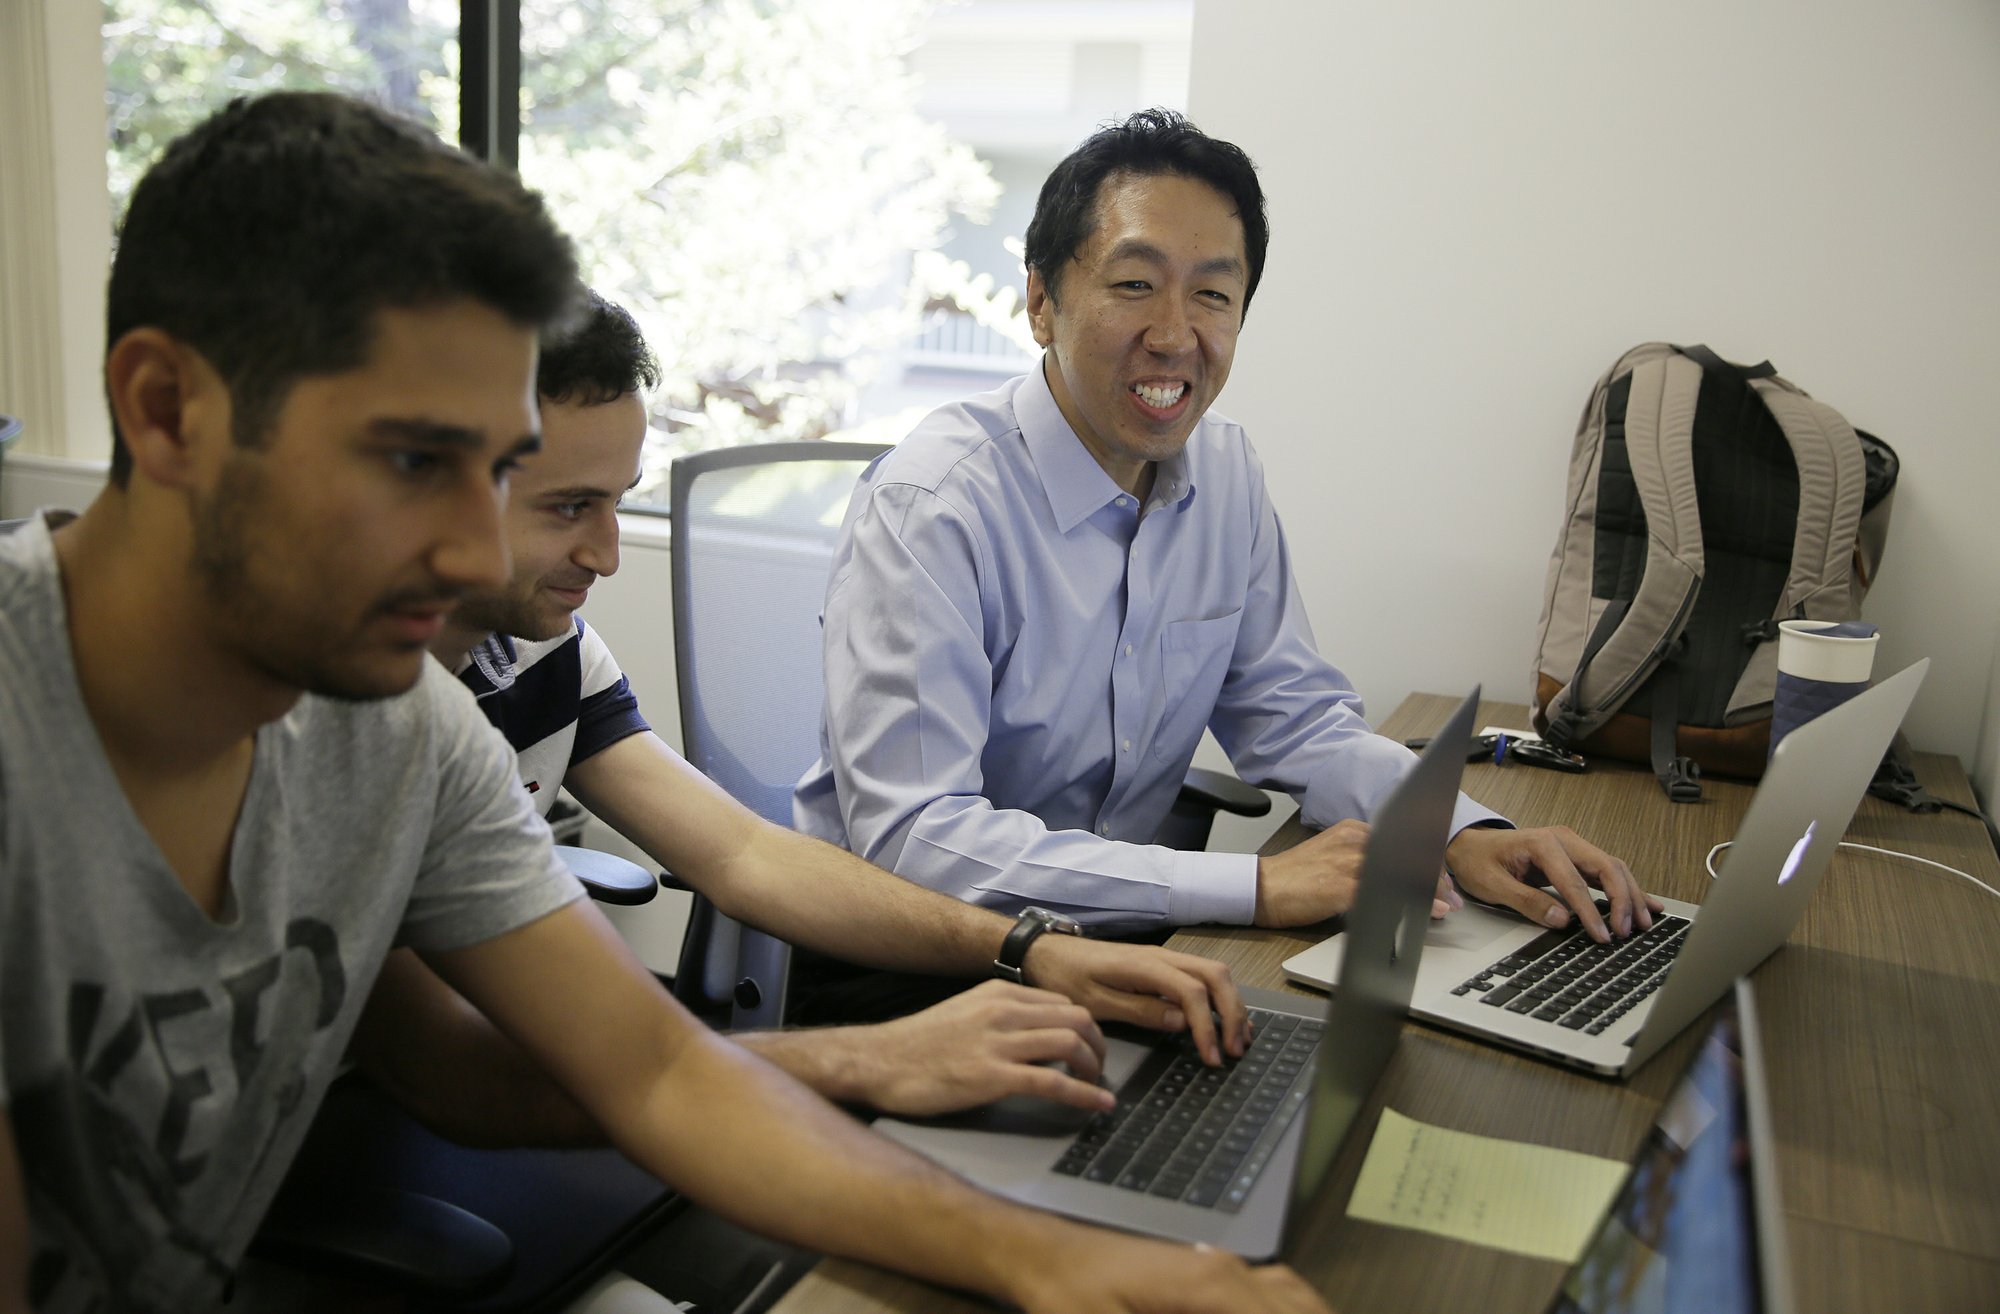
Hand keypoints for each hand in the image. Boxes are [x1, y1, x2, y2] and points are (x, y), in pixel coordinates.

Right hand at [853, 980, 1113, 1116]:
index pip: (1062, 1002)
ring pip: (1070, 1044)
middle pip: (1076, 1018)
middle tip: (1100, 1067)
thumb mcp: (963, 1014)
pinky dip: (1084, 1094)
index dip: (1085, 1027)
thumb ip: (998, 1017)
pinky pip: (1054, 1082)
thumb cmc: (916, 1045)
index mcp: (996, 994)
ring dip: (1094, 1068)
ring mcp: (997, 1042)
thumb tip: (1032, 1033)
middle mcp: (1001, 1011)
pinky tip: (1098, 1105)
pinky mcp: (992, 1076)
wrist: (878, 1063)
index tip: (1090, 1047)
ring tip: (1098, 1086)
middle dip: (1098, 1044)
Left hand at [1015, 1232, 1331, 1313]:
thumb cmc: (1071, 1296)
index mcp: (1214, 1287)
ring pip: (1290, 1293)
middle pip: (1296, 1304)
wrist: (1042, 1254)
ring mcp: (1218, 1263)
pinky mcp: (1204, 1269)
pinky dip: (1285, 1308)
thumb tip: (1231, 1312)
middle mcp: (1227, 1268)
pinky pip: (1266, 1286)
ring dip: (1301, 1312)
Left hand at [1023, 935, 1250, 1063]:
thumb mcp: (1094, 1002)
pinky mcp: (1160, 966)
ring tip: (1238, 1039)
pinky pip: (1201, 976)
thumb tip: (1181, 1020)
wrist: (1045, 952)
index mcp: (1144, 965)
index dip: (1208, 1026)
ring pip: (1213, 973)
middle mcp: (1160, 956)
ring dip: (1231, 1004)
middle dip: (1232, 1013)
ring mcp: (1163, 959)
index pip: (1192, 992)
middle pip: (1215, 976)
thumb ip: (1139, 1010)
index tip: (1212, 1056)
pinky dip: (1219, 998)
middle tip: (1235, 1050)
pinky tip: (1222, 1020)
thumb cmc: (1064, 976)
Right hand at [1253, 819, 1456, 928]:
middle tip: (1451, 899)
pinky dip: (1408, 905)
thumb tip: (1400, 879)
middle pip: (1408, 855)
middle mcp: (1354, 840)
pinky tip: (1423, 914)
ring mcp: (1348, 862)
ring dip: (1427, 892)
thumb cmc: (1296, 878)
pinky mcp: (1341, 886)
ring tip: (1444, 907)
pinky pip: (1385, 895)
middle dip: (1434, 879)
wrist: (1262, 888)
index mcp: (1354, 831)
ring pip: (1401, 873)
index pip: (1404, 841)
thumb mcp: (1334, 857)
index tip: (1443, 881)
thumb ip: (1365, 860)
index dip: (1427, 863)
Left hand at [1443, 824, 1662, 940]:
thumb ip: (1526, 901)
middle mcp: (1563, 840)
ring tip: (1644, 924)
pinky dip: (1628, 888)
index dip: (1591, 911)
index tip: (1602, 935)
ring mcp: (1572, 846)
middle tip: (1628, 931)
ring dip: (1631, 896)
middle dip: (1622, 900)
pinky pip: (1608, 871)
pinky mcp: (1576, 856)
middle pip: (1606, 867)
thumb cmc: (1479, 861)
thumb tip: (1561, 919)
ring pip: (1613, 868)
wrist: (1470, 845)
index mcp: (1542, 844)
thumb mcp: (1493, 885)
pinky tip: (1648, 904)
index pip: (1575, 882)